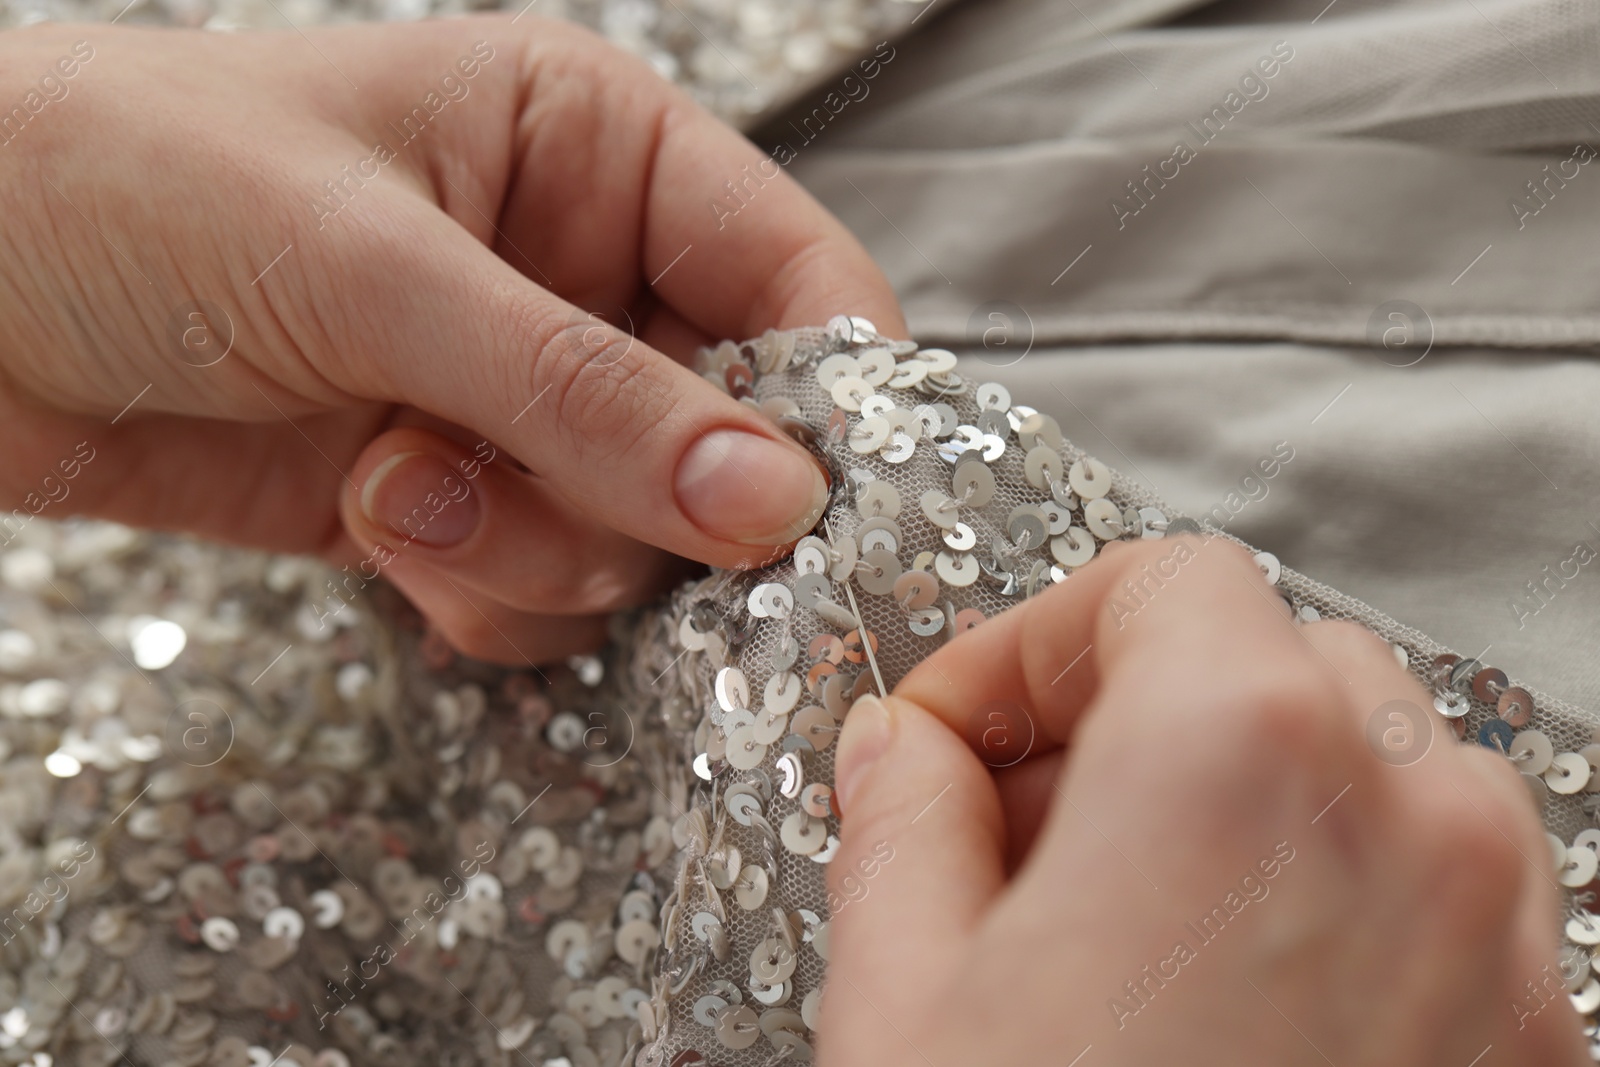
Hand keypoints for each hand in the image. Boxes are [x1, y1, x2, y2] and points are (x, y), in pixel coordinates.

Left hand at [0, 19, 901, 662]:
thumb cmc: (133, 190)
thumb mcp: (374, 272)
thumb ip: (582, 394)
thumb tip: (772, 498)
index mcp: (598, 152)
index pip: (798, 281)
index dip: (824, 404)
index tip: (799, 513)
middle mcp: (583, 276)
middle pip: (734, 439)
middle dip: (640, 501)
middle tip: (526, 488)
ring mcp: (524, 400)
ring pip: (641, 537)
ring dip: (532, 549)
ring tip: (395, 485)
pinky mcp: (463, 498)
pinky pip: (549, 592)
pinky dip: (479, 594)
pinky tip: (377, 528)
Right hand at [821, 539, 1586, 1064]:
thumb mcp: (899, 999)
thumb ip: (899, 825)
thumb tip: (904, 757)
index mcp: (1243, 762)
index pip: (1155, 583)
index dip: (1028, 646)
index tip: (959, 730)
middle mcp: (1419, 834)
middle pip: (1271, 660)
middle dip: (1128, 719)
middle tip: (1013, 823)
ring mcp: (1507, 950)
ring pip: (1376, 771)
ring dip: (1239, 804)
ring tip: (1117, 920)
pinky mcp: (1543, 1055)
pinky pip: (1449, 904)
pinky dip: (1334, 902)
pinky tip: (1221, 999)